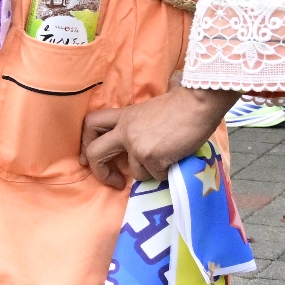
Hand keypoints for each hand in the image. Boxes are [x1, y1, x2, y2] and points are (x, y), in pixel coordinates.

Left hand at [79, 85, 238, 190]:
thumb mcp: (152, 107)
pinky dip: (167, 172)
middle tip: (114, 181)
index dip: (86, 141)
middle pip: (95, 152)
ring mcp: (137, 145)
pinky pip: (156, 175)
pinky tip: (176, 159)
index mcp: (124, 116)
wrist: (198, 104)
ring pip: (134, 172)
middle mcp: (125, 131)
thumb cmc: (183, 103)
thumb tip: (152, 116)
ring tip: (166, 160)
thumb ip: (142, 119)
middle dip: (100, 172)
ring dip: (150, 172)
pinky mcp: (152, 157)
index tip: (89, 157)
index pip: (91, 124)